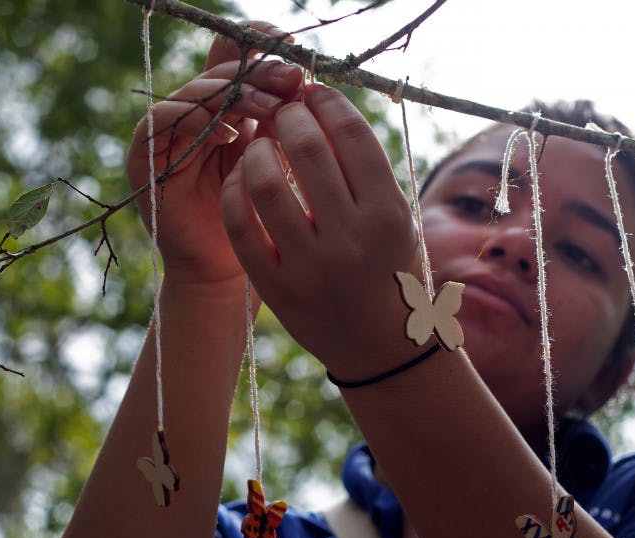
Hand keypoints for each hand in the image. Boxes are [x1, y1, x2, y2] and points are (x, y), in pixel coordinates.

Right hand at [126, 23, 302, 286]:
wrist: (225, 271)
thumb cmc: (259, 219)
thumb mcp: (279, 163)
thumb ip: (283, 124)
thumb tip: (308, 83)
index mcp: (229, 107)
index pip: (238, 58)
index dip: (261, 47)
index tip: (295, 51)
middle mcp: (196, 113)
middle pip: (220, 70)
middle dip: (259, 70)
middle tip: (292, 78)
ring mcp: (168, 131)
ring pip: (196, 92)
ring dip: (235, 94)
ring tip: (271, 106)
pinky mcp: (146, 155)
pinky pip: (165, 122)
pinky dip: (197, 119)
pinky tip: (230, 131)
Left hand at [220, 85, 423, 377]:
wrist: (381, 347)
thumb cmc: (390, 269)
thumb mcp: (398, 220)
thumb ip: (367, 171)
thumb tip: (321, 105)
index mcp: (388, 216)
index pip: (352, 135)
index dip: (327, 102)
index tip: (315, 94)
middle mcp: (351, 239)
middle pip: (307, 148)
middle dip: (290, 116)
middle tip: (284, 113)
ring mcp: (310, 266)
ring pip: (264, 183)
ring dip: (257, 150)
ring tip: (261, 145)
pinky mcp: (277, 288)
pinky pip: (240, 225)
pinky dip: (236, 192)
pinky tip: (243, 181)